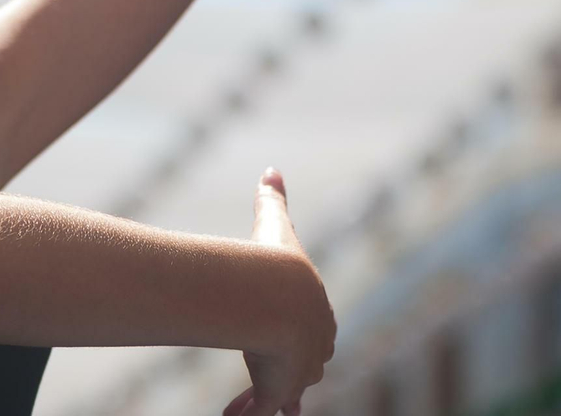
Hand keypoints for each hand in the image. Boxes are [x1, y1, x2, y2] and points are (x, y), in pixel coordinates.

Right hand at [224, 169, 335, 415]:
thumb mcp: (275, 225)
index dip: (299, 335)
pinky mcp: (279, 392)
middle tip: (271, 376)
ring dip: (265, 398)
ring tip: (243, 407)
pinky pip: (262, 412)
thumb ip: (273, 201)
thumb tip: (271, 169)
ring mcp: (299, 373)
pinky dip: (246, 414)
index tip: (285, 340)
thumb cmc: (276, 260)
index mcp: (317, 312)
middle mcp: (314, 347)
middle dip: (288, 372)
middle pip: (305, 366)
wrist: (277, 297)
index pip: (314, 329)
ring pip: (285, 394)